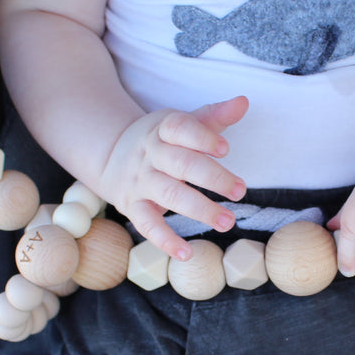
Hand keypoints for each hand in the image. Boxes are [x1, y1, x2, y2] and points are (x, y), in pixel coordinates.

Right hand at [99, 96, 248, 259]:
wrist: (111, 156)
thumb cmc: (161, 140)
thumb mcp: (182, 124)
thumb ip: (214, 117)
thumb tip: (244, 101)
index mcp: (163, 129)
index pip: (181, 129)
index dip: (202, 137)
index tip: (225, 149)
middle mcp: (150, 154)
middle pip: (181, 164)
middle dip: (212, 177)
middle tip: (240, 190)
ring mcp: (140, 182)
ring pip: (169, 195)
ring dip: (200, 210)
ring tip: (228, 222)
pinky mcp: (133, 206)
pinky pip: (147, 225)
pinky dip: (165, 241)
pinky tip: (186, 253)